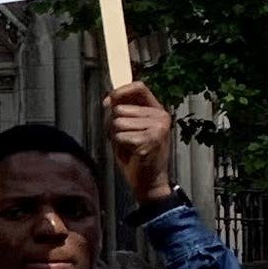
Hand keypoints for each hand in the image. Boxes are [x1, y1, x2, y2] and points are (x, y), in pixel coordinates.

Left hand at [105, 84, 176, 205]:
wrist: (149, 181)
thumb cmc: (136, 155)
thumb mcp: (129, 128)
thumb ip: (122, 112)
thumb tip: (109, 99)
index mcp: (157, 109)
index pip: (139, 87)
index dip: (120, 91)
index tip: (107, 102)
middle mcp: (161, 115)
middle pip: (120, 108)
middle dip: (114, 125)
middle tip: (126, 140)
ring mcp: (157, 127)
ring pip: (117, 122)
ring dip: (116, 137)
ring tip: (129, 147)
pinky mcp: (151, 139)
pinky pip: (119, 136)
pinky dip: (119, 146)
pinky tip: (132, 154)